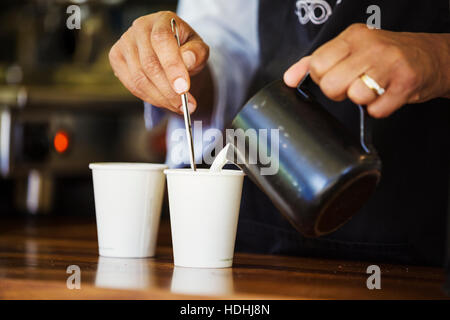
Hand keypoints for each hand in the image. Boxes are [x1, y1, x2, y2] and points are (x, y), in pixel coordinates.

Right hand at [109, 11, 208, 113]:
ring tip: (178, 106)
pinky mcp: (117, 58)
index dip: (172, 66)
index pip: (161, 41)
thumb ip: (196, 53)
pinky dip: (150, 98)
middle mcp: (139, 28)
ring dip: (160, 98)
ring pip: (140, 79)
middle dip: (169, 91)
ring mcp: (125, 43)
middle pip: (149, 65)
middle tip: (185, 106)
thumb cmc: (185, 48)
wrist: (170, 49)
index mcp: (161, 21)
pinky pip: (132, 85)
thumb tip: (188, 60)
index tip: (184, 89)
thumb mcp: (198, 48)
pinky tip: (164, 101)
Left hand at [284, 24, 449, 117]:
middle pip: (331, 84)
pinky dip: (379, 110)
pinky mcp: (406, 83)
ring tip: (371, 90)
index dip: (321, 78)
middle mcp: (370, 47)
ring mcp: (390, 64)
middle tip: (352, 86)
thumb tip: (288, 78)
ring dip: (361, 101)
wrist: (430, 57)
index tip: (333, 77)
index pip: (317, 64)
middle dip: (338, 93)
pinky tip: (385, 96)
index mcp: (352, 37)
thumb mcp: (350, 50)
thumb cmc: (385, 55)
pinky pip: (377, 110)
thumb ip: (316, 62)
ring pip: (355, 96)